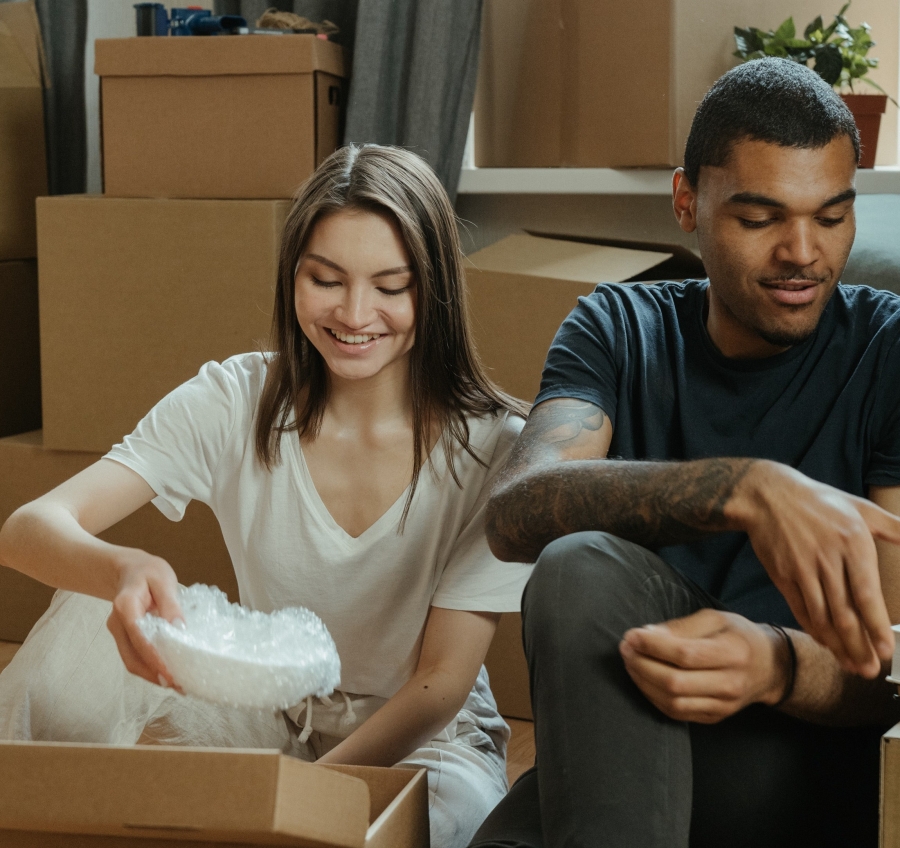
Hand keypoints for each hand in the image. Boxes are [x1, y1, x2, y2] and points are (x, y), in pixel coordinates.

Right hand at [106, 550, 183, 688]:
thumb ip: (171, 604)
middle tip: (180, 685)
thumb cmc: (148, 572)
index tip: (172, 673)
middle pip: (132, 657)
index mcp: (125, 606)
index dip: (155, 658)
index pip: (139, 637)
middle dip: (155, 674)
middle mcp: (117, 623)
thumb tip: (180, 630)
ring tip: (177, 685)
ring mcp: (118, 632)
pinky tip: (167, 674)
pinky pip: (134, 657)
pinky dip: (150, 669)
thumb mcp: (164, 580)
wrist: (128, 569)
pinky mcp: (124, 638)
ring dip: (153, 676)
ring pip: (132, 662)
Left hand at [619, 609, 784, 722]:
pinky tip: (643, 679)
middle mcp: (730, 684)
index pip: (685, 654)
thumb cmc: (737, 636)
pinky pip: (676, 713)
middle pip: (675, 682)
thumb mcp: (714, 619)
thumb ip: (680, 627)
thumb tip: (646, 634)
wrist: (768, 667)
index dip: (653, 646)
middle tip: (625, 648)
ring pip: (673, 702)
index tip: (632, 635)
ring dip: (643, 682)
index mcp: (733, 653)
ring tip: (630, 662)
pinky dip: (653, 697)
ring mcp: (723, 706)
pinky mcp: (714, 718)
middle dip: (642, 665)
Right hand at [728, 461, 899, 678]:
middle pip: (844, 613)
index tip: (887, 649)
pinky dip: (814, 629)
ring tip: (852, 664)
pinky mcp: (783, 575)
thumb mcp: (860, 507)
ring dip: (838, 645)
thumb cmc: (818, 501)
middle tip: (870, 669)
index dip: (877, 626)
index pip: (866, 594)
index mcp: (852, 543)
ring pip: (822, 616)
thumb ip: (894, 528)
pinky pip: (801, 609)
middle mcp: (828, 559)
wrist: (767, 496)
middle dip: (859, 646)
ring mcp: (802, 569)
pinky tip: (826, 642)